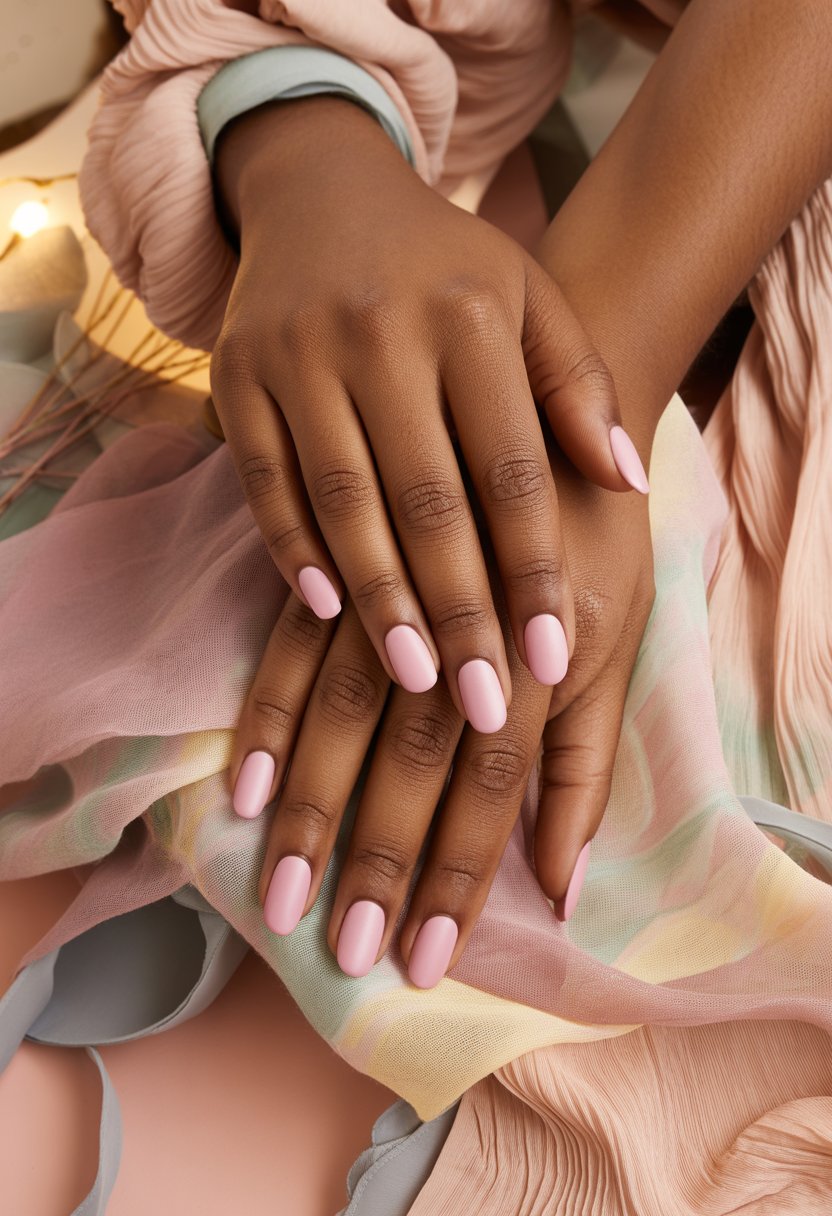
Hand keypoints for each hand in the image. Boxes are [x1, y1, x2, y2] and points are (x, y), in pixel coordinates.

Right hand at [211, 96, 647, 734]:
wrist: (318, 192)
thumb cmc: (442, 269)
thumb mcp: (528, 299)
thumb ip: (580, 387)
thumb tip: (628, 483)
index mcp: (470, 317)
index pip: (512, 467)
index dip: (535, 568)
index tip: (556, 655)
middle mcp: (381, 333)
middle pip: (429, 501)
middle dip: (462, 612)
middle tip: (486, 705)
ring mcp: (299, 354)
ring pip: (344, 503)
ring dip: (381, 600)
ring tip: (417, 681)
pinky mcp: (236, 376)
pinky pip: (266, 482)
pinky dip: (293, 550)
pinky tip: (326, 612)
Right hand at [229, 444, 653, 986]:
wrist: (550, 370)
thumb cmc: (596, 521)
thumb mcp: (622, 629)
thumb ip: (590, 755)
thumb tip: (563, 884)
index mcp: (546, 628)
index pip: (497, 775)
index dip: (462, 870)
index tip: (428, 954)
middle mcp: (462, 601)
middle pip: (412, 748)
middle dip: (378, 853)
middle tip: (343, 946)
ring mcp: (395, 564)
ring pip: (339, 700)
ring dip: (309, 802)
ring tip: (281, 891)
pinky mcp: (341, 540)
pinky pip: (289, 633)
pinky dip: (265, 711)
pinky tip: (241, 782)